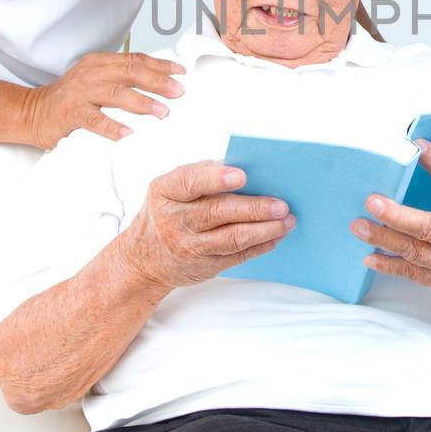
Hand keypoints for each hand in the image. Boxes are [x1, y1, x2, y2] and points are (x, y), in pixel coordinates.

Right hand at [21, 51, 186, 149]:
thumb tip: (157, 84)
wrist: (31, 112)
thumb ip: (119, 79)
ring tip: (162, 112)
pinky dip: (111, 127)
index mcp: (99, 63)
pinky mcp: (69, 113)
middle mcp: (91, 73)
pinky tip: (128, 134)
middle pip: (130, 73)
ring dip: (142, 103)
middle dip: (157, 81)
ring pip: (116, 93)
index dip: (159, 65)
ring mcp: (79, 92)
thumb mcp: (95, 81)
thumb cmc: (70, 99)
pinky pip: (93, 120)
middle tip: (178, 92)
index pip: (135, 60)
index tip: (181, 72)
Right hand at [115, 161, 294, 291]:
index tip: (242, 175)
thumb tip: (247, 166)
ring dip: (264, 229)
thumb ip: (203, 174)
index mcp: (165, 191)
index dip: (216, 179)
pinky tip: (276, 236)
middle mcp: (174, 219)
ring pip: (232, 238)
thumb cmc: (167, 211)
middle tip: (281, 204)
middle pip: (218, 212)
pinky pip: (237, 256)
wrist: (143, 258)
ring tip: (286, 220)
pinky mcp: (204, 266)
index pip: (190, 182)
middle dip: (254, 207)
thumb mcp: (172, 188)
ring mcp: (189, 246)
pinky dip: (260, 245)